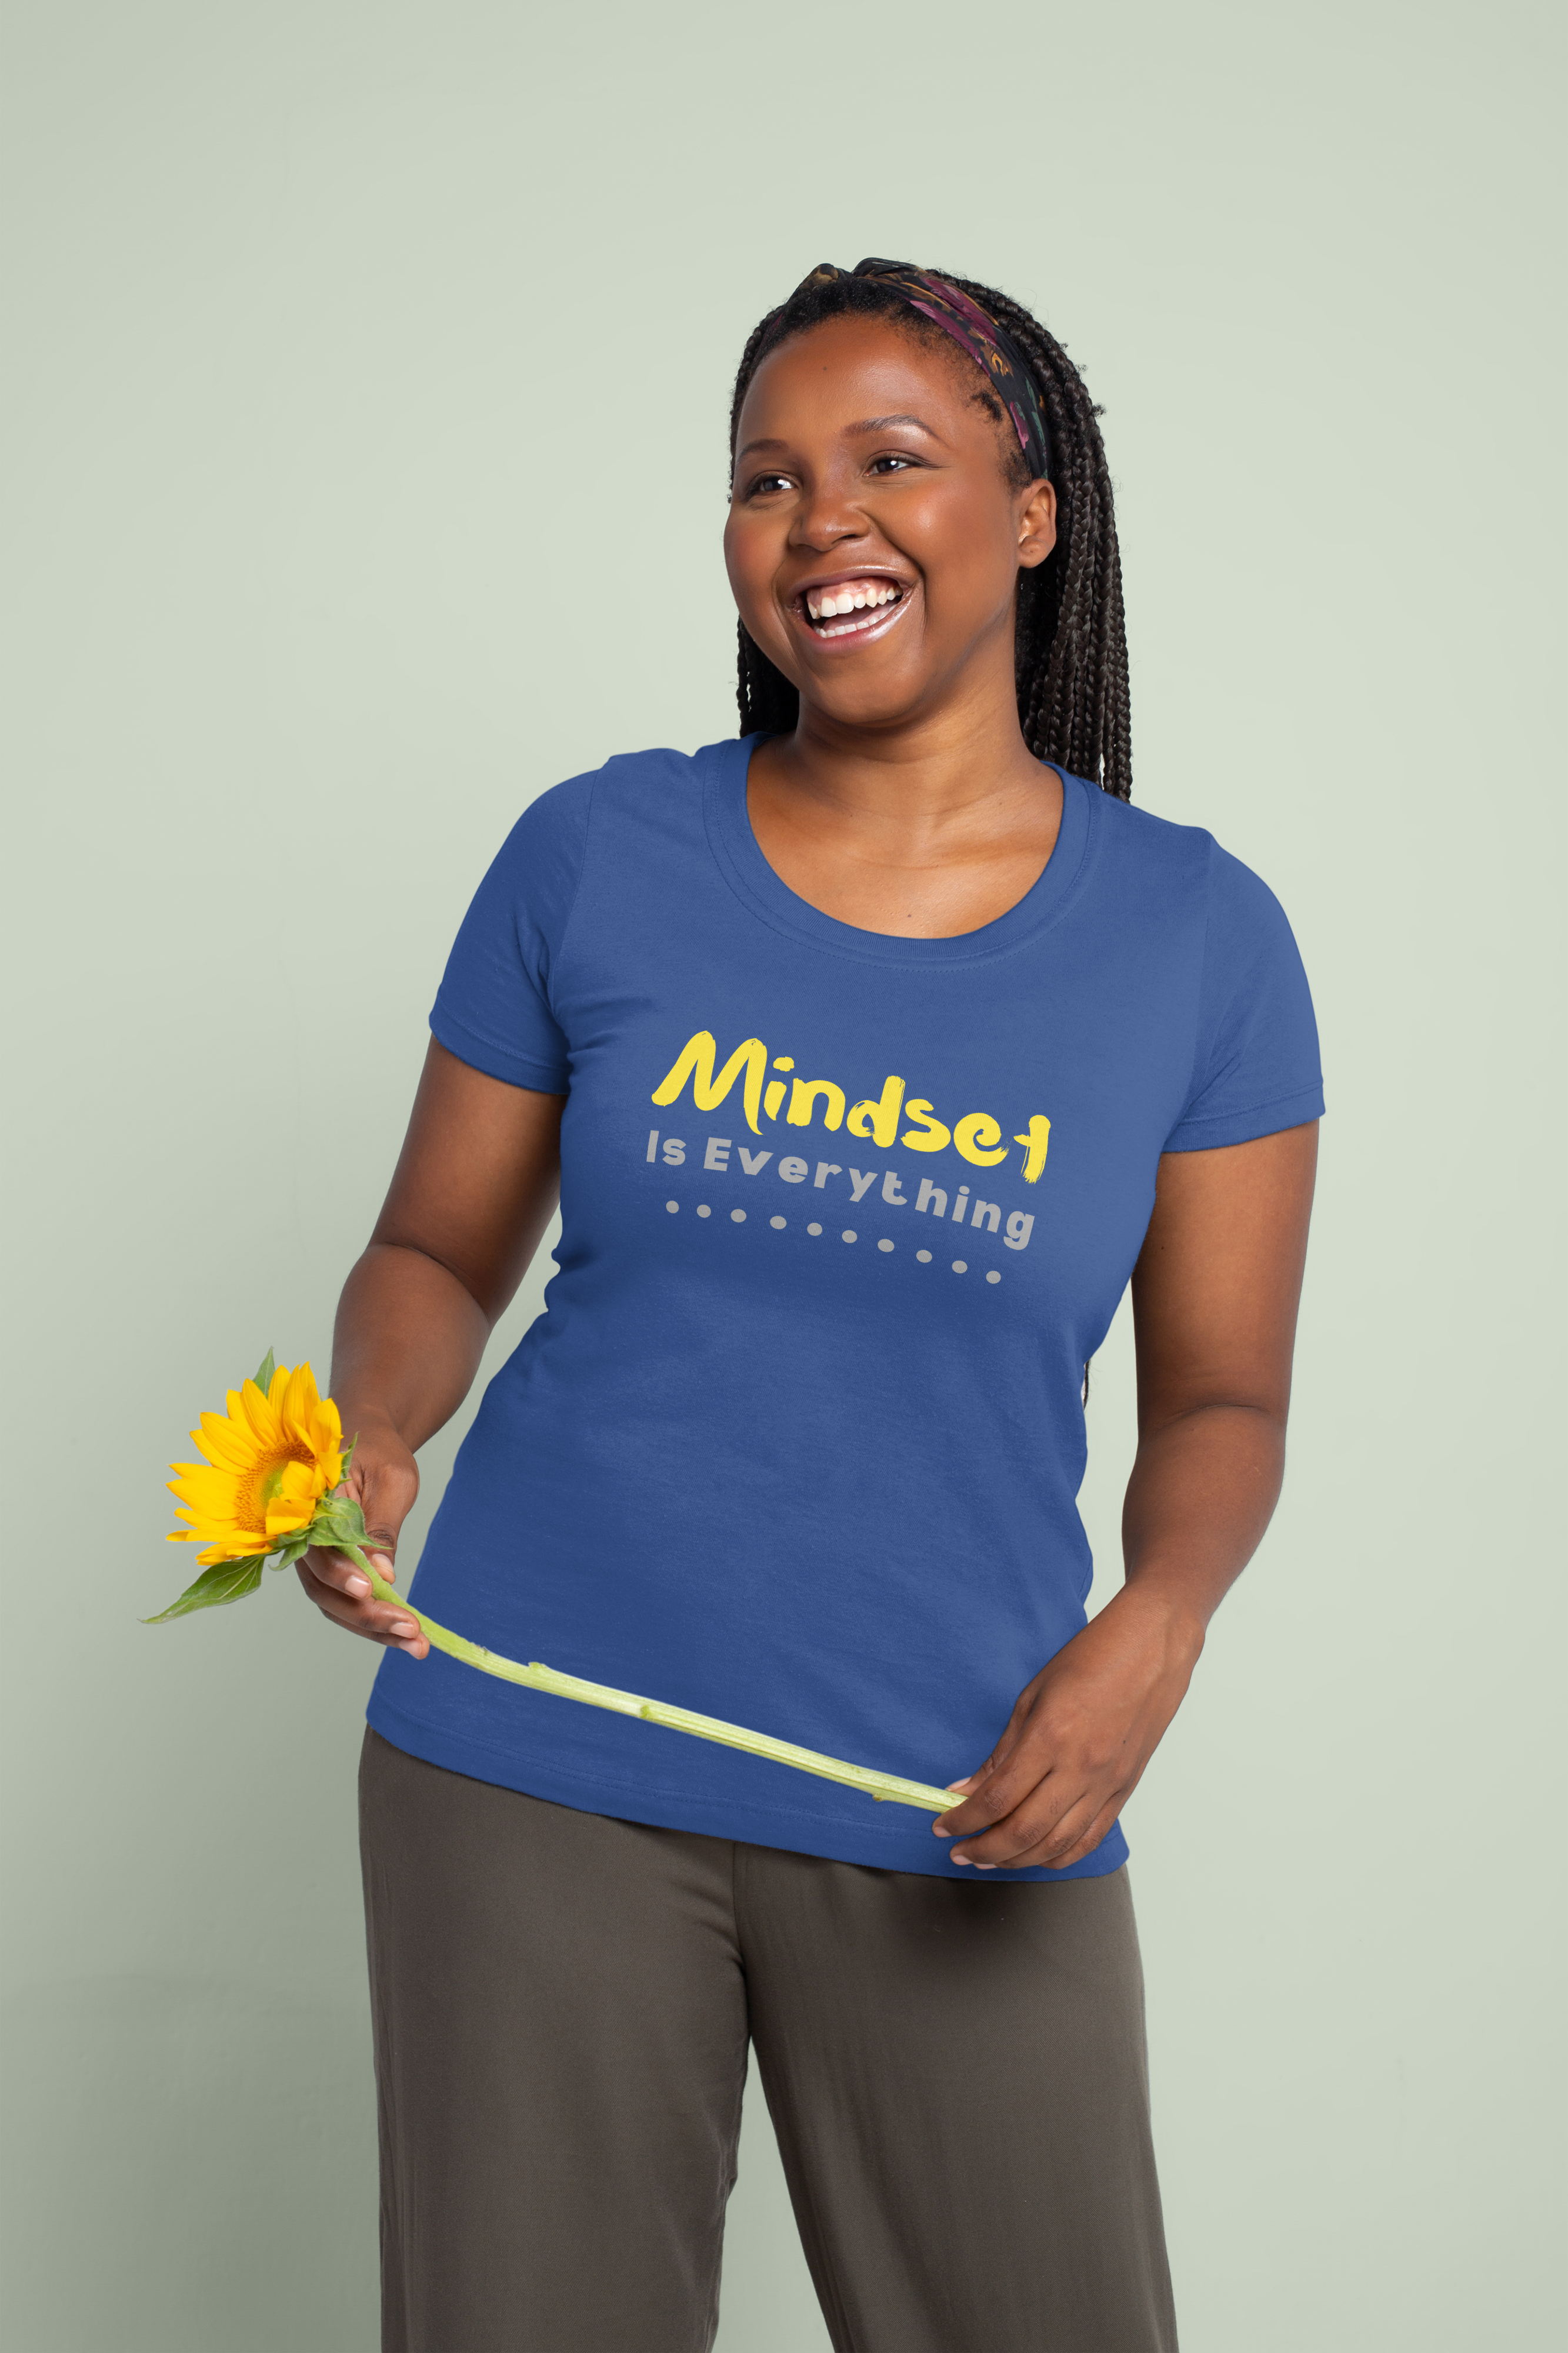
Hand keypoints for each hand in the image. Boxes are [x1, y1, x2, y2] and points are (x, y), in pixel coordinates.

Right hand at [296, 1414, 428, 1658]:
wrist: (368, 1438)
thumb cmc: (379, 1451)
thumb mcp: (392, 1478)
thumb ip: (382, 1526)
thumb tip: (383, 1574)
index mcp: (309, 1507)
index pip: (317, 1550)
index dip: (341, 1574)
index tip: (371, 1589)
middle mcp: (303, 1539)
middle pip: (324, 1590)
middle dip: (367, 1615)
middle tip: (411, 1630)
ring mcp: (315, 1559)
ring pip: (334, 1605)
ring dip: (374, 1629)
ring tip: (416, 1645)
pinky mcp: (332, 1570)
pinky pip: (345, 1603)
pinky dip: (373, 1622)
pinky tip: (404, 1636)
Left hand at [934, 1582, 1203, 1870]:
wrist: (1151, 1651)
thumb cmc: (1089, 1661)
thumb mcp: (1031, 1697)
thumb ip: (1001, 1753)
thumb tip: (966, 1789)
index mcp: (1050, 1737)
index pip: (997, 1798)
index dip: (963, 1820)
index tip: (942, 1826)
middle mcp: (1079, 1768)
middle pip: (1024, 1831)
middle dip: (984, 1849)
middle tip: (960, 1851)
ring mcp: (1106, 1785)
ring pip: (1056, 1845)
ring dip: (1017, 1860)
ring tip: (989, 1857)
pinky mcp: (1123, 1792)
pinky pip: (1088, 1840)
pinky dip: (1057, 1856)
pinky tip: (1033, 1854)